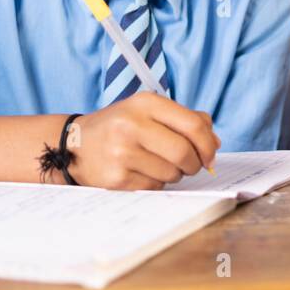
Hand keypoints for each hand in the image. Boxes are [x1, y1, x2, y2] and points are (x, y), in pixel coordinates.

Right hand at [67, 91, 219, 188]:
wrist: (74, 144)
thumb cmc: (120, 126)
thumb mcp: (148, 111)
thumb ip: (185, 120)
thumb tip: (215, 142)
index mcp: (145, 103)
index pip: (193, 125)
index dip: (208, 144)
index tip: (210, 155)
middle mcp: (132, 125)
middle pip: (184, 152)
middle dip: (194, 164)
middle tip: (190, 165)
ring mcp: (122, 153)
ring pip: (171, 173)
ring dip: (174, 174)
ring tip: (158, 165)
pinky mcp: (116, 178)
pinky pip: (154, 187)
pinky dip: (156, 183)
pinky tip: (141, 172)